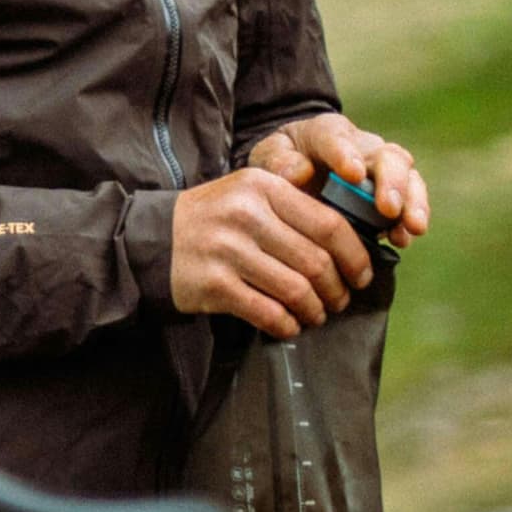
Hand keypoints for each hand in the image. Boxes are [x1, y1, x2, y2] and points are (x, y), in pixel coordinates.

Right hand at [170, 167, 373, 338]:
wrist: (149, 239)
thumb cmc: (213, 220)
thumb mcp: (249, 195)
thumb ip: (294, 209)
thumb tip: (353, 245)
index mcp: (262, 186)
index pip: (329, 224)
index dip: (355, 256)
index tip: (361, 276)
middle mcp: (245, 214)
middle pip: (316, 261)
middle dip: (336, 290)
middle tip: (337, 301)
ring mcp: (226, 249)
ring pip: (296, 290)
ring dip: (314, 310)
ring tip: (314, 315)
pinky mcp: (213, 284)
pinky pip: (267, 312)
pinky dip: (286, 324)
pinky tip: (288, 325)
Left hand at [244, 112, 430, 245]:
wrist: (298, 170)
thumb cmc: (282, 161)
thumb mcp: (269, 156)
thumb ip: (278, 161)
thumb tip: (300, 173)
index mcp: (328, 132)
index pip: (338, 139)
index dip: (346, 155)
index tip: (352, 175)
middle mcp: (364, 147)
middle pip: (388, 156)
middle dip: (392, 182)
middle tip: (389, 208)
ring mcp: (383, 170)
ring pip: (408, 179)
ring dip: (412, 204)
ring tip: (412, 228)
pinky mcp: (393, 195)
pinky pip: (410, 203)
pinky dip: (409, 221)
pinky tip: (403, 239)